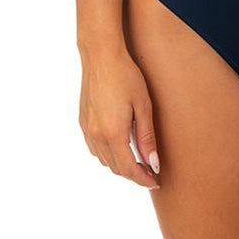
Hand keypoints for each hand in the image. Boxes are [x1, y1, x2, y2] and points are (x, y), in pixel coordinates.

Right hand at [79, 47, 160, 189]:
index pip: (129, 169)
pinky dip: (107, 154)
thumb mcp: (143, 106)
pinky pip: (94, 148)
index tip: (155, 181)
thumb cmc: (127, 77)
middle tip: (150, 171)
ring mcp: (87, 129)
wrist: (101, 57)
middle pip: (115, 167)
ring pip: (103, 160)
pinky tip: (119, 147)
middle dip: (133, 174)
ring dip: (120, 165)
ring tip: (138, 160)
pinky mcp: (82, 122)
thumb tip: (153, 164)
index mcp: (113, 133)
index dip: (143, 179)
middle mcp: (96, 135)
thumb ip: (146, 137)